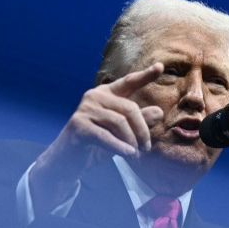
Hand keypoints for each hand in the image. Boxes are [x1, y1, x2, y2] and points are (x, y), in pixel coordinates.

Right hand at [28, 63, 165, 210]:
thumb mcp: (122, 133)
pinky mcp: (79, 125)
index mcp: (106, 94)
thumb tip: (159, 112)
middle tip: (146, 148)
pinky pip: (106, 135)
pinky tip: (129, 154)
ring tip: (136, 155)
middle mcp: (95, 96)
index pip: (128, 82)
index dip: (145, 75)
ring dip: (132, 141)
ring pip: (120, 123)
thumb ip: (139, 122)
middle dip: (142, 130)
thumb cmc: (97, 145)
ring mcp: (85, 109)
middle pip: (130, 109)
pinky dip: (119, 146)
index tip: (160, 66)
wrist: (68, 161)